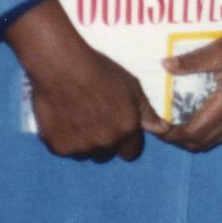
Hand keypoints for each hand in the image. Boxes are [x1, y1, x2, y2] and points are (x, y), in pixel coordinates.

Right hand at [5, 0, 167, 161]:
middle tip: (97, 118)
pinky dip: (66, 138)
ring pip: (85, 153)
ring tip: (80, 116)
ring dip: (85, 142)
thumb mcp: (132, 87)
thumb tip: (163, 129)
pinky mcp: (58, 148)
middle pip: (107, 154)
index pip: (131, 152)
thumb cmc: (101, 73)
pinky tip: (65, 118)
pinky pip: (66, 150)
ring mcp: (80, 147)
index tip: (120, 128)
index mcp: (126, 129)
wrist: (63, 68)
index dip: (127, 141)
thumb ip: (146, 112)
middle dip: (105, 142)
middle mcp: (105, 143)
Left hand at [159, 0, 221, 152]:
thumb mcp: (218, 49)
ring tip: (178, 123)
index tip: (157, 126)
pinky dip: (208, 132)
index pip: (193, 132)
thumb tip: (164, 66)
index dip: (172, 135)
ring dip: (194, 139)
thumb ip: (190, 62)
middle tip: (163, 126)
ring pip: (214, 141)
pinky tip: (200, 116)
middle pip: (202, 143)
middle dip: (179, 140)